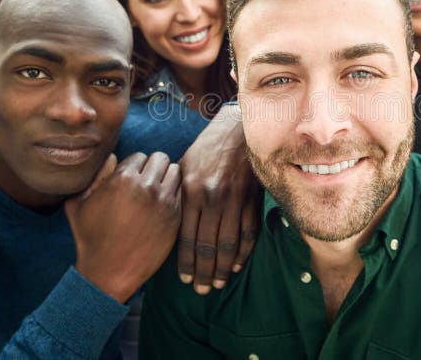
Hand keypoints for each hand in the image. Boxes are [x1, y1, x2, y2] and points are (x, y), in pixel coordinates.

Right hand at [65, 152, 181, 302]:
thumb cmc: (90, 238)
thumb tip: (112, 157)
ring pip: (175, 172)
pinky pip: (183, 193)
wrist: (108, 272)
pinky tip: (165, 205)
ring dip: (167, 179)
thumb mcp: (78, 204)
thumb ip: (95, 175)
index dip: (134, 167)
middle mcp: (146, 186)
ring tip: (157, 192)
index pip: (139, 156)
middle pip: (160, 159)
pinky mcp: (175, 216)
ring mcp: (164, 202)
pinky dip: (176, 195)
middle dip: (153, 168)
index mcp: (122, 179)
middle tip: (147, 183)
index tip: (131, 181)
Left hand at [178, 103, 260, 294]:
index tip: (184, 279)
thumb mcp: (186, 166)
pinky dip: (244, 252)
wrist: (239, 129)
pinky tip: (237, 265)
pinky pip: (248, 232)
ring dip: (223, 268)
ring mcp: (234, 200)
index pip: (186, 236)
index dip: (186, 262)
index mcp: (192, 191)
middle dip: (204, 272)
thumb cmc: (208, 148)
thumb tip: (168, 219)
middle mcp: (212, 198)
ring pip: (229, 244)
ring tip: (218, 283)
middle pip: (207, 246)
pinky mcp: (252, 199)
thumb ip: (179, 194)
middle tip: (202, 290)